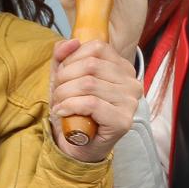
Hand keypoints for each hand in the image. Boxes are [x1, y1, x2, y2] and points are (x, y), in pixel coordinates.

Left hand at [48, 37, 141, 162]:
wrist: (79, 146)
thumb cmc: (75, 110)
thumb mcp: (65, 78)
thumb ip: (64, 56)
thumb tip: (71, 41)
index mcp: (123, 68)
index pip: (97, 48)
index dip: (72, 59)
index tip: (62, 76)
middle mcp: (132, 82)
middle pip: (90, 65)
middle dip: (64, 78)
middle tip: (57, 94)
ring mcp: (130, 102)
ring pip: (88, 84)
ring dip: (64, 94)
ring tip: (59, 104)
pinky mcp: (123, 120)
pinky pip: (91, 104)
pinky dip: (70, 106)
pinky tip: (62, 112)